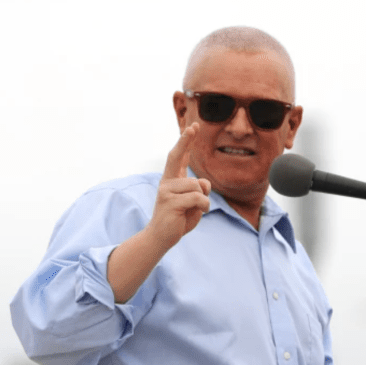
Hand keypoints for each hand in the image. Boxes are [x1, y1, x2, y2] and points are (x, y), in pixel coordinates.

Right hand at [145, 122, 211, 250]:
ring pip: (196, 185)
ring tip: (197, 209)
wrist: (161, 238)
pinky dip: (204, 205)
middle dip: (185, 141)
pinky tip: (200, 212)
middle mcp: (166, 182)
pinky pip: (197, 197)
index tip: (192, 127)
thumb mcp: (193, 203)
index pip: (178, 157)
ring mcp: (166, 191)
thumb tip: (202, 183)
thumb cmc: (178, 220)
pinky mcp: (170, 202)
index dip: (185, 142)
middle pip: (176, 157)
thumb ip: (199, 191)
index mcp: (171, 181)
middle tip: (193, 126)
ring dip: (204, 198)